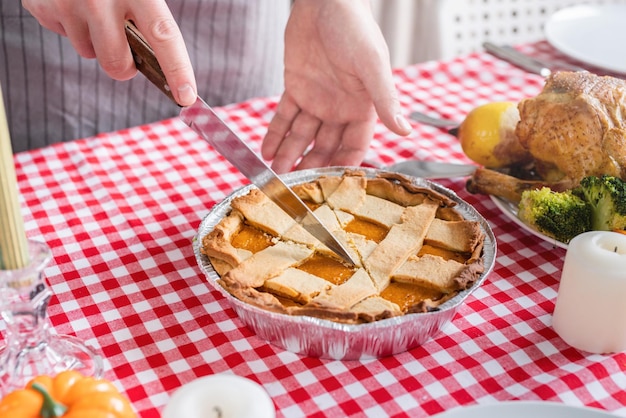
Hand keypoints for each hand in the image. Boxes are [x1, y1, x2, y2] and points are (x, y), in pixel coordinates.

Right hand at [21, 0, 196, 105]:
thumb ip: (150, 17)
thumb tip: (164, 63)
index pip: (163, 37)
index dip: (177, 69)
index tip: (186, 96)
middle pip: (118, 65)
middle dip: (124, 66)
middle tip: (124, 46)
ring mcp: (68, 3)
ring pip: (88, 53)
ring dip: (94, 41)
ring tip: (92, 9)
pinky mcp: (42, 6)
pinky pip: (64, 36)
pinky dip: (71, 26)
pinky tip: (72, 3)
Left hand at [261, 0, 411, 173]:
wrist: (324, 1)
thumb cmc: (354, 28)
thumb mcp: (371, 65)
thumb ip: (385, 100)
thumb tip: (405, 130)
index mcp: (363, 106)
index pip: (355, 145)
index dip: (343, 165)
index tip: (330, 185)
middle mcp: (340, 107)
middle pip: (326, 146)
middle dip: (312, 165)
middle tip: (296, 184)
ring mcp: (317, 99)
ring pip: (303, 135)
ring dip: (290, 154)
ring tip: (276, 173)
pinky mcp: (296, 88)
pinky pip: (285, 117)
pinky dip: (276, 134)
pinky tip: (267, 151)